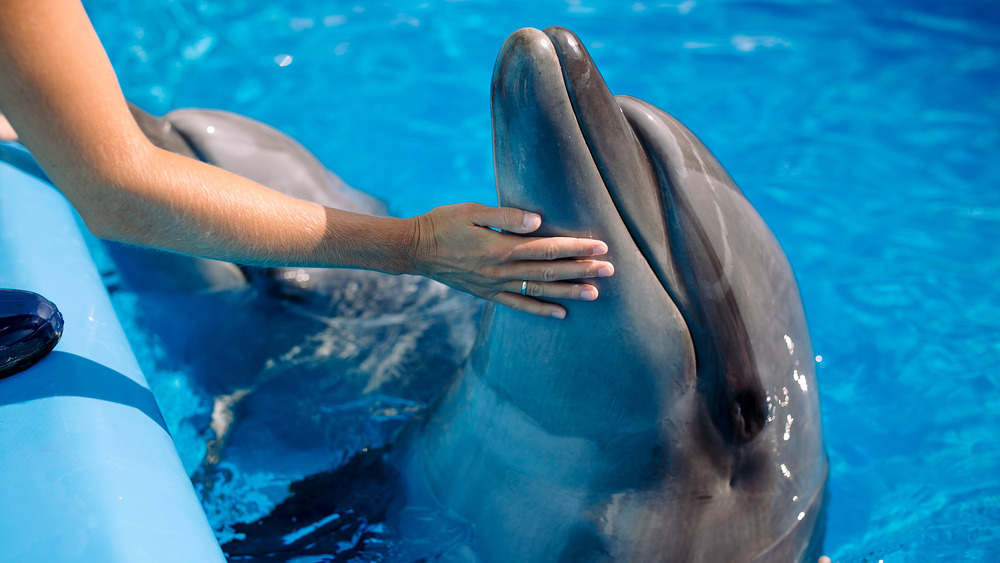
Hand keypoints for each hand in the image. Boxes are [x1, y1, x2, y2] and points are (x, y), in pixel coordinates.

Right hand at [410, 202, 613, 317]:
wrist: (415, 249)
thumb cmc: (443, 222)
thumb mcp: (471, 210)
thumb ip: (505, 216)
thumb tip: (536, 221)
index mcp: (500, 248)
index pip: (547, 249)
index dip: (576, 247)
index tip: (601, 246)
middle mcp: (500, 271)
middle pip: (550, 272)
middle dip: (582, 270)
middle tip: (610, 270)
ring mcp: (494, 286)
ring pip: (539, 291)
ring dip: (569, 292)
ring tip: (596, 293)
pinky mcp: (487, 294)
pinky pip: (518, 306)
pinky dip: (541, 311)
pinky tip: (561, 314)